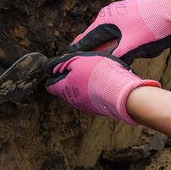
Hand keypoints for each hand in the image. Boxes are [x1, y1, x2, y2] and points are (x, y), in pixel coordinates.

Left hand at [45, 52, 159, 124]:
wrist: (121, 92)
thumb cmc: (97, 74)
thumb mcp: (77, 61)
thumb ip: (61, 63)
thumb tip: (49, 67)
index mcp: (64, 89)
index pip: (50, 86)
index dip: (52, 76)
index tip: (57, 69)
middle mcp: (73, 101)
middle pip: (65, 89)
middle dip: (69, 79)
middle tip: (78, 67)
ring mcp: (86, 106)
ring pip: (79, 94)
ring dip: (83, 85)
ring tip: (93, 73)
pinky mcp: (99, 108)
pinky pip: (92, 98)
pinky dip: (94, 90)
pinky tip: (103, 82)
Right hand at [67, 0, 170, 63]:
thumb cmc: (154, 25)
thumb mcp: (134, 47)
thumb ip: (117, 57)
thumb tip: (104, 66)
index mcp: (106, 21)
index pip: (85, 41)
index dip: (75, 52)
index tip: (64, 61)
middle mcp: (110, 14)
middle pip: (95, 37)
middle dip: (88, 50)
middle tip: (75, 62)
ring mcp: (122, 13)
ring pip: (108, 34)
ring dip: (105, 46)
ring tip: (95, 57)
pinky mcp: (133, 14)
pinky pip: (118, 31)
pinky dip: (116, 41)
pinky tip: (119, 48)